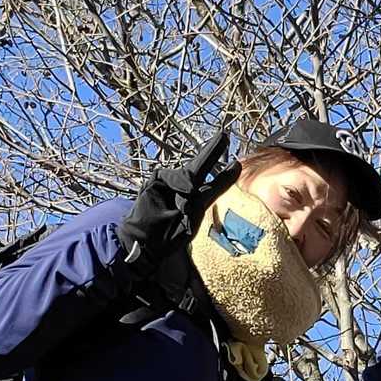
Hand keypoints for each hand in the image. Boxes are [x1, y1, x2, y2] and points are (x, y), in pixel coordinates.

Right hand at [118, 129, 231, 269]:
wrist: (143, 244)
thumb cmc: (167, 237)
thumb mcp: (189, 224)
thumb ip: (195, 204)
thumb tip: (193, 186)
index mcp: (196, 201)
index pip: (214, 185)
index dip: (225, 176)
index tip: (237, 165)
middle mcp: (184, 189)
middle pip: (200, 167)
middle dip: (212, 151)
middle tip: (224, 136)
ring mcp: (168, 184)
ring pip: (185, 173)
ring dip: (189, 182)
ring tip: (190, 197)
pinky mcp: (154, 182)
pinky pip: (167, 175)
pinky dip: (177, 182)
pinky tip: (184, 190)